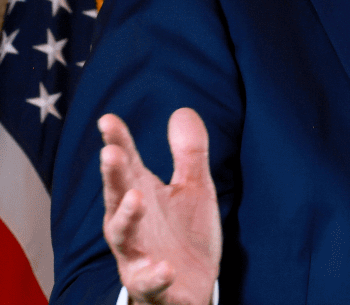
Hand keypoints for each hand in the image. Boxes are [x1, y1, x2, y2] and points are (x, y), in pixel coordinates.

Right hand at [99, 108, 221, 304]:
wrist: (192, 286)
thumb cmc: (184, 234)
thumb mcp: (194, 189)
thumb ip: (188, 153)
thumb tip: (182, 110)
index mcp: (141, 195)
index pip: (127, 164)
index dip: (117, 142)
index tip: (107, 120)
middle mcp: (133, 223)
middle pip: (118, 195)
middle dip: (113, 176)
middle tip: (111, 153)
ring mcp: (138, 254)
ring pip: (123, 236)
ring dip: (126, 217)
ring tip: (135, 197)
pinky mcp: (151, 284)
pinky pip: (148, 281)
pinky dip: (154, 275)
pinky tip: (165, 268)